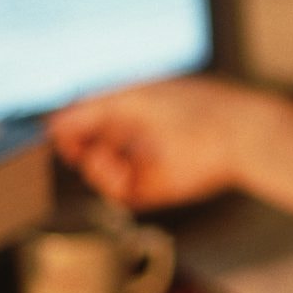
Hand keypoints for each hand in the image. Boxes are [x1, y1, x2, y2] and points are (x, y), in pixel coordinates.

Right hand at [48, 75, 259, 210]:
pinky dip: (112, 184)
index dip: (71, 127)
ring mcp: (148, 163)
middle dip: (80, 147)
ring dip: (96, 167)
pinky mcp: (158, 189)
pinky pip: (120, 193)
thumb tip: (53, 122)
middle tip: (79, 147)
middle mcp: (140, 135)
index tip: (57, 132)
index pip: (91, 119)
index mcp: (136, 106)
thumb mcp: (134, 98)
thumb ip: (90, 109)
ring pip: (102, 174)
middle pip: (91, 148)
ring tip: (106, 158)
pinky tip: (120, 171)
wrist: (239, 134)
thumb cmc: (194, 107)